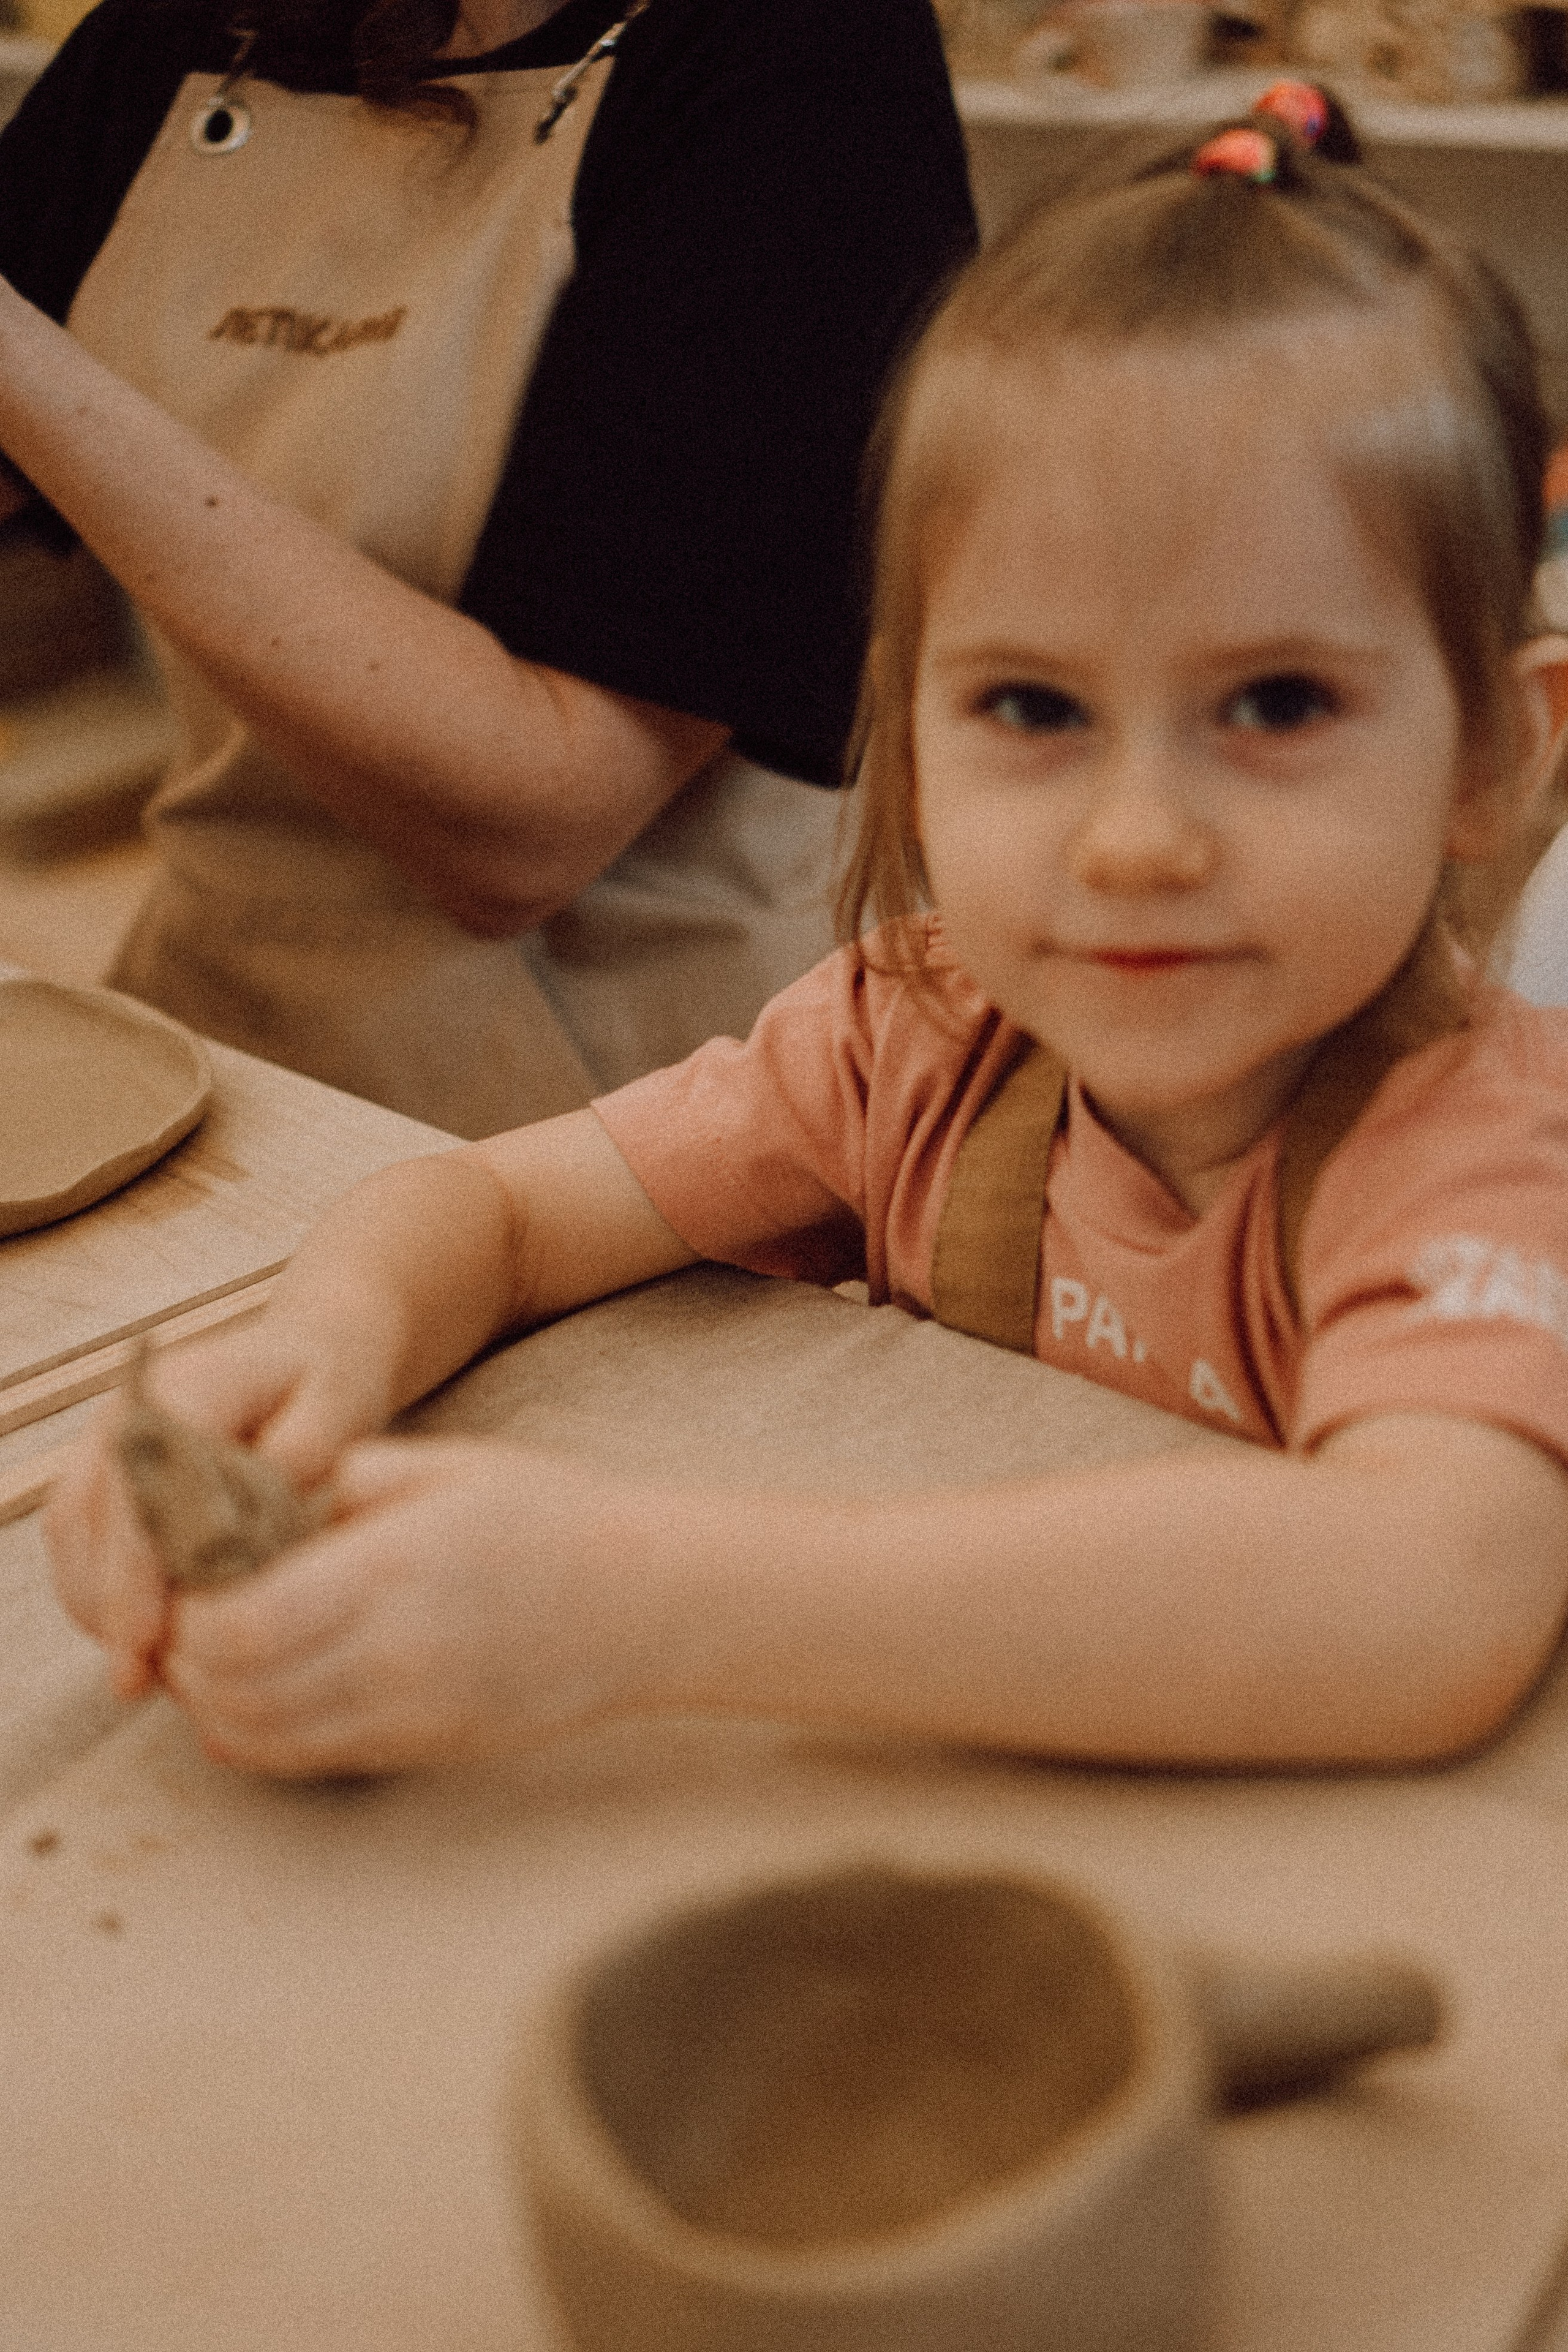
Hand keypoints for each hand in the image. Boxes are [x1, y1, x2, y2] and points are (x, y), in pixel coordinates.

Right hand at [44, 1311, 398, 1698]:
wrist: (310, 1347)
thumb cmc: (330, 1381)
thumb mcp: (341, 1407)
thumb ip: (298, 1459)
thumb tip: (239, 1530)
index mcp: (184, 1389)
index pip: (138, 1495)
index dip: (136, 1579)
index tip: (144, 1645)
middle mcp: (128, 1412)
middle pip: (89, 1524)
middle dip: (111, 1610)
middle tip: (147, 1681)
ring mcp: (107, 1439)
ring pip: (72, 1538)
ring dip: (100, 1607)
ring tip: (149, 1668)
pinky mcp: (105, 1467)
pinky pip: (78, 1539)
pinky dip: (102, 1591)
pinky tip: (144, 1634)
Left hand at [154, 1439, 636, 1777]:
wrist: (648, 1603)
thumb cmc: (553, 1518)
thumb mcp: (450, 1465)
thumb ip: (351, 1477)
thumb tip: (272, 1499)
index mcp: (390, 1569)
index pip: (237, 1626)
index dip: (185, 1614)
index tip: (182, 1577)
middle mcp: (391, 1654)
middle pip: (234, 1691)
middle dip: (184, 1662)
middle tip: (176, 1620)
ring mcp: (409, 1713)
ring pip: (262, 1737)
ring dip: (214, 1704)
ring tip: (210, 1658)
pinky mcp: (425, 1748)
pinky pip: (311, 1760)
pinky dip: (260, 1736)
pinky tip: (256, 1696)